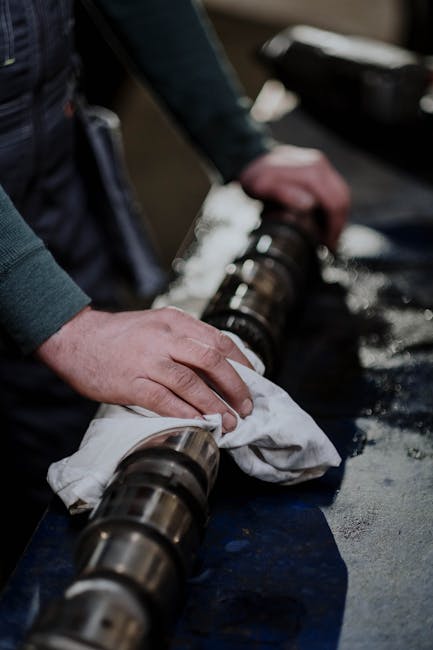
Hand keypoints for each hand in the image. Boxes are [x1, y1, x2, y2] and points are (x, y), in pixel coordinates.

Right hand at [36, 306, 253, 431]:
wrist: (75, 339)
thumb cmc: (117, 335)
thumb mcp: (155, 325)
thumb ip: (182, 339)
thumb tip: (215, 366)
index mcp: (174, 321)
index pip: (218, 340)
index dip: (241, 362)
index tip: (252, 379)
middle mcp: (164, 337)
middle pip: (212, 361)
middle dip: (235, 387)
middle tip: (245, 406)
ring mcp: (148, 360)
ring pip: (192, 384)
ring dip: (215, 406)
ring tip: (228, 422)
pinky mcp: (132, 382)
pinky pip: (165, 401)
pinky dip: (186, 414)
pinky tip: (199, 424)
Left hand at [238, 145, 350, 250]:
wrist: (251, 157)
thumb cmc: (255, 176)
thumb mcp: (262, 187)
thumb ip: (284, 194)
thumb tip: (309, 204)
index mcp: (311, 172)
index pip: (335, 203)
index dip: (334, 227)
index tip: (327, 245)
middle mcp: (320, 166)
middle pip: (342, 199)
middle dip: (339, 224)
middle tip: (329, 245)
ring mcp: (321, 165)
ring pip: (341, 195)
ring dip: (337, 217)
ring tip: (327, 236)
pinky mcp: (319, 169)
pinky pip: (333, 190)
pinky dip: (332, 207)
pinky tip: (323, 221)